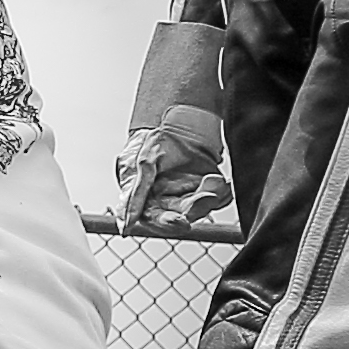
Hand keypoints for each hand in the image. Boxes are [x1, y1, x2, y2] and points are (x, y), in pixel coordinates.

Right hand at [112, 120, 233, 236]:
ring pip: (201, 208)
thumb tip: (126, 224)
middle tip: (204, 199)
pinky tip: (222, 182)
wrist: (180, 125)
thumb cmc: (156, 143)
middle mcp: (167, 203)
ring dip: (209, 195)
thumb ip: (135, 194)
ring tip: (215, 179)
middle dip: (192, 210)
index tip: (180, 221)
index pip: (154, 219)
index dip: (165, 223)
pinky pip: (218, 200)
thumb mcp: (144, 163)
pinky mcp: (207, 193)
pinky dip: (222, 192)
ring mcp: (188, 199)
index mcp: (146, 200)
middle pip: (180, 217)